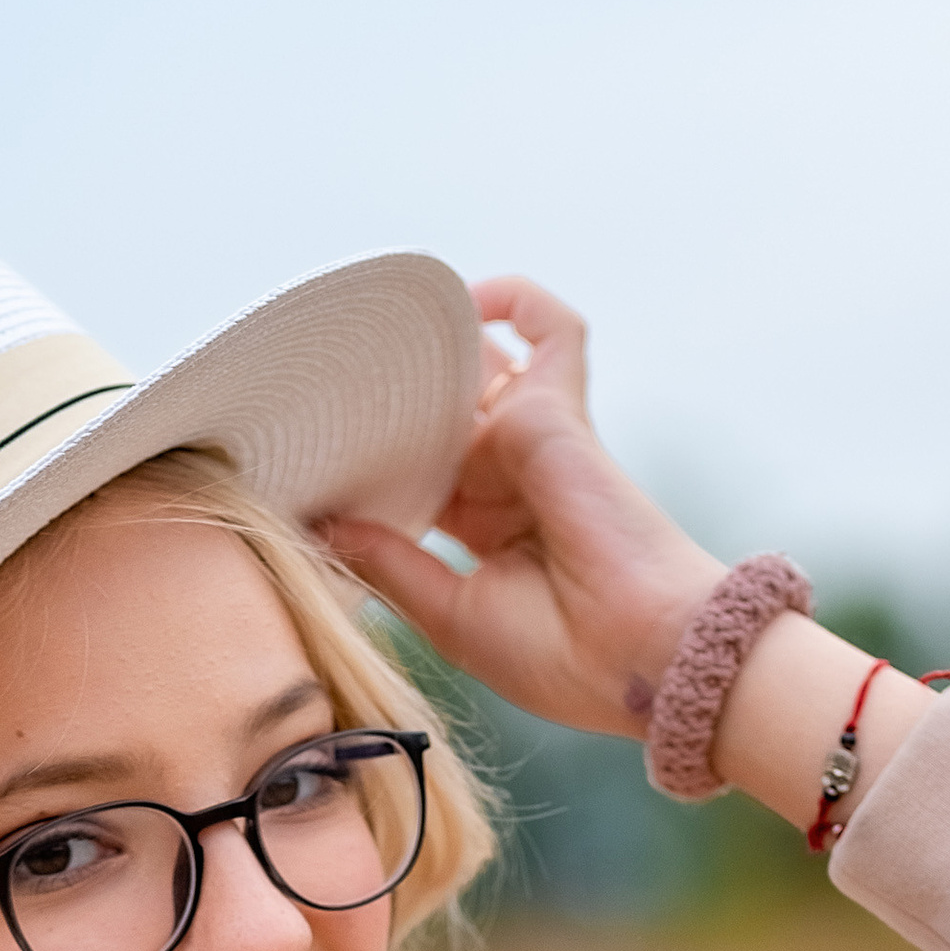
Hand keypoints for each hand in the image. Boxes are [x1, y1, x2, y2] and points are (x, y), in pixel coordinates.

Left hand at [322, 277, 723, 737]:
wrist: (637, 656)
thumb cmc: (560, 656)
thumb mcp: (448, 614)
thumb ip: (388, 563)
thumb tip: (319, 528)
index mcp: (485, 531)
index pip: (418, 475)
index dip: (372, 462)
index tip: (313, 461)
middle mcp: (507, 479)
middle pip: (439, 414)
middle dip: (388, 400)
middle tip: (321, 393)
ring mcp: (532, 441)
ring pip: (474, 367)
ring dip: (428, 348)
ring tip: (366, 336)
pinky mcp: (554, 412)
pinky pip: (548, 327)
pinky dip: (515, 298)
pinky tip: (464, 294)